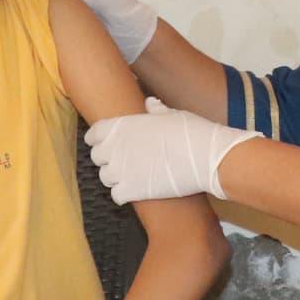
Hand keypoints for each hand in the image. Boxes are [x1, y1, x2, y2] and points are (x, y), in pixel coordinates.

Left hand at [85, 97, 258, 203]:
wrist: (206, 158)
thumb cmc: (192, 132)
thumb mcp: (172, 115)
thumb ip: (155, 110)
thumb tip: (149, 104)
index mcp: (122, 125)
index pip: (93, 134)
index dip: (100, 139)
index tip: (108, 143)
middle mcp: (116, 147)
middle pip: (96, 157)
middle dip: (108, 159)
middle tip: (123, 161)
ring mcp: (121, 170)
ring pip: (105, 177)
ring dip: (115, 178)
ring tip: (131, 177)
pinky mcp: (131, 191)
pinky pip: (116, 195)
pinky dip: (123, 195)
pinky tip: (136, 191)